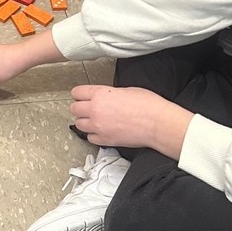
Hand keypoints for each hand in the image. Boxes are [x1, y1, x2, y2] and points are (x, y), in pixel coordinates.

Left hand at [69, 85, 192, 156]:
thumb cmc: (147, 104)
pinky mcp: (105, 140)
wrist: (157, 123)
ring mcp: (98, 126)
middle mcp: (95, 110)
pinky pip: (90, 138)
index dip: (80, 94)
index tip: (82, 96)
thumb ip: (109, 94)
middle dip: (80, 108)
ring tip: (94, 120)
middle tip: (88, 108)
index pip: (77, 92)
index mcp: (100, 94)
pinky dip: (94, 135)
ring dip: (85, 122)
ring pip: (79, 124)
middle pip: (74, 109)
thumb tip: (106, 97)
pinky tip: (101, 131)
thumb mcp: (125, 90)